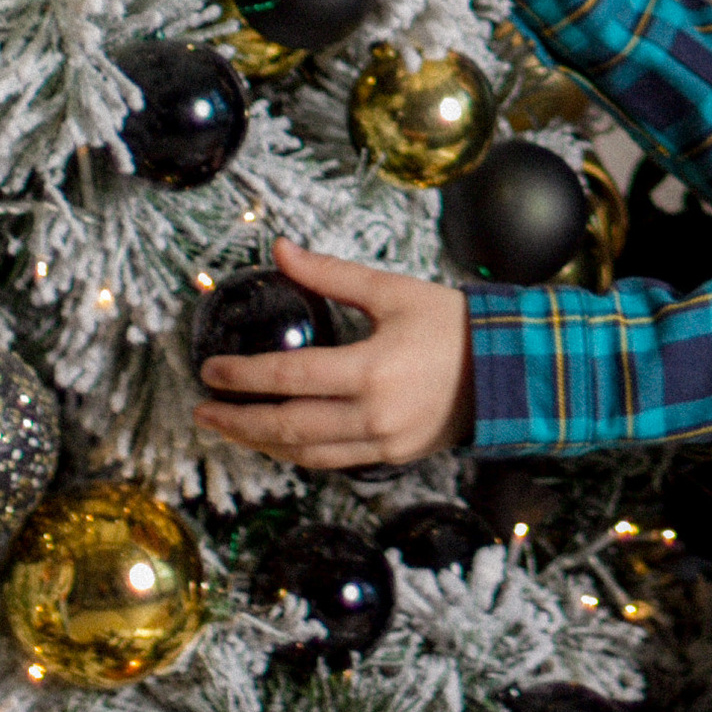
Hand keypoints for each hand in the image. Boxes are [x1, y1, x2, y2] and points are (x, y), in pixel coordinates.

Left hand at [194, 238, 472, 466]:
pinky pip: (331, 462)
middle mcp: (372, 414)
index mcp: (371, 369)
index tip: (209, 371)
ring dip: (262, 442)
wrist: (509, 367)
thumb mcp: (391, 291)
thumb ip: (330, 274)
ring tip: (231, 428)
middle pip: (286, 426)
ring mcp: (382, 442)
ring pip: (304, 453)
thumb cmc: (451, 323)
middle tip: (203, 412)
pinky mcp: (392, 457)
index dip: (242, 377)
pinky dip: (298, 452)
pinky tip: (278, 439)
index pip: (288, 378)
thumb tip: (281, 250)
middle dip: (238, 421)